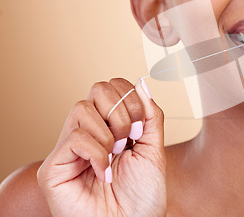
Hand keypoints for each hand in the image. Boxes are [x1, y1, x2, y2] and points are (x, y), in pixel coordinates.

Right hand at [37, 78, 166, 216]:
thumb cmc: (143, 194)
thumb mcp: (154, 148)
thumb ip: (150, 116)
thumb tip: (142, 83)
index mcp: (110, 127)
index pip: (112, 88)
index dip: (130, 97)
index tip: (141, 127)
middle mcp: (88, 133)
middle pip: (96, 89)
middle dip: (122, 110)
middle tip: (131, 138)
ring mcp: (69, 149)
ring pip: (82, 108)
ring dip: (109, 133)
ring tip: (115, 157)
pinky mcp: (54, 167)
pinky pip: (74, 138)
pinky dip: (96, 152)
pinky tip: (102, 171)